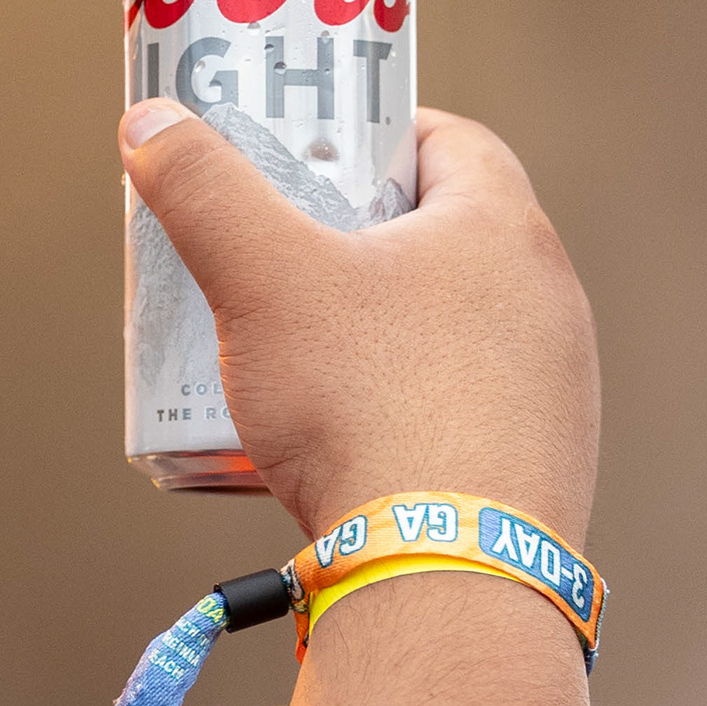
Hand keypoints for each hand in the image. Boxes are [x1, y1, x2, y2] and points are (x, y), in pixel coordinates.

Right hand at [120, 101, 597, 544]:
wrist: (445, 576)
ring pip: (454, 334)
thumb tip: (151, 129)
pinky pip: (465, 414)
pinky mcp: (542, 470)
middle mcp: (548, 303)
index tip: (312, 158)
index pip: (449, 140)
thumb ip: (204, 191)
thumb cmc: (367, 406)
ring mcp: (555, 392)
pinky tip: (350, 446)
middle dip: (361, 244)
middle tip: (285, 262)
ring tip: (303, 364)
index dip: (373, 136)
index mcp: (504, 228)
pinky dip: (408, 412)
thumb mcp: (263, 279)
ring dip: (382, 337)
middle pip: (446, 240)